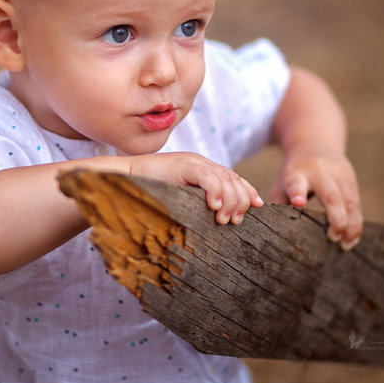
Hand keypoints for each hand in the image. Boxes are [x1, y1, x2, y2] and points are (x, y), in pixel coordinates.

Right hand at [130, 152, 263, 224]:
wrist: (124, 178)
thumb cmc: (147, 193)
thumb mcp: (178, 198)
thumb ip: (197, 203)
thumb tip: (214, 220)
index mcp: (200, 168)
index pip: (232, 176)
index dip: (247, 190)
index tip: (259, 206)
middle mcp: (200, 162)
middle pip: (233, 178)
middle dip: (241, 200)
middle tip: (236, 220)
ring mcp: (192, 162)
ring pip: (225, 179)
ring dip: (230, 201)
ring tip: (224, 219)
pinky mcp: (183, 165)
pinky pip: (208, 177)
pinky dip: (216, 192)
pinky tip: (215, 207)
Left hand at [269, 148, 362, 249]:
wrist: (314, 146)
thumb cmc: (293, 176)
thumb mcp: (281, 186)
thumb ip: (279, 206)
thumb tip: (279, 233)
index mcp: (295, 174)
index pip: (296, 183)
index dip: (297, 193)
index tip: (298, 203)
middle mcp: (319, 172)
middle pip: (330, 195)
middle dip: (335, 218)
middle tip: (332, 238)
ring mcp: (338, 174)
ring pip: (349, 201)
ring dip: (350, 225)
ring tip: (345, 245)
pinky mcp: (351, 178)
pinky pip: (357, 204)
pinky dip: (356, 222)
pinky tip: (352, 238)